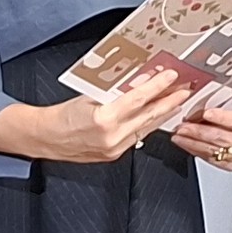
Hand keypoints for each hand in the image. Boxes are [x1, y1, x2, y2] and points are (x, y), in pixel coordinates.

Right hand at [0, 68, 191, 163]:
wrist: (45, 138)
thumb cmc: (62, 114)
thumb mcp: (89, 95)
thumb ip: (116, 91)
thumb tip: (139, 81)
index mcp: (103, 118)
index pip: (138, 99)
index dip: (157, 87)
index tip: (171, 77)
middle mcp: (111, 136)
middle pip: (148, 117)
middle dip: (169, 102)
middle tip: (185, 90)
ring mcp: (114, 149)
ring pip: (146, 128)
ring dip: (162, 114)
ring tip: (176, 102)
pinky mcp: (114, 155)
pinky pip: (136, 137)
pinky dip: (147, 125)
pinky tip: (155, 117)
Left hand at [172, 99, 231, 171]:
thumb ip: (225, 102)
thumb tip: (203, 97)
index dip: (222, 117)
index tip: (206, 113)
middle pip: (223, 138)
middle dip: (199, 131)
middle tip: (184, 126)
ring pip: (214, 150)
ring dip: (192, 142)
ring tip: (179, 134)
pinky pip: (211, 159)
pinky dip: (195, 150)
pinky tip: (186, 143)